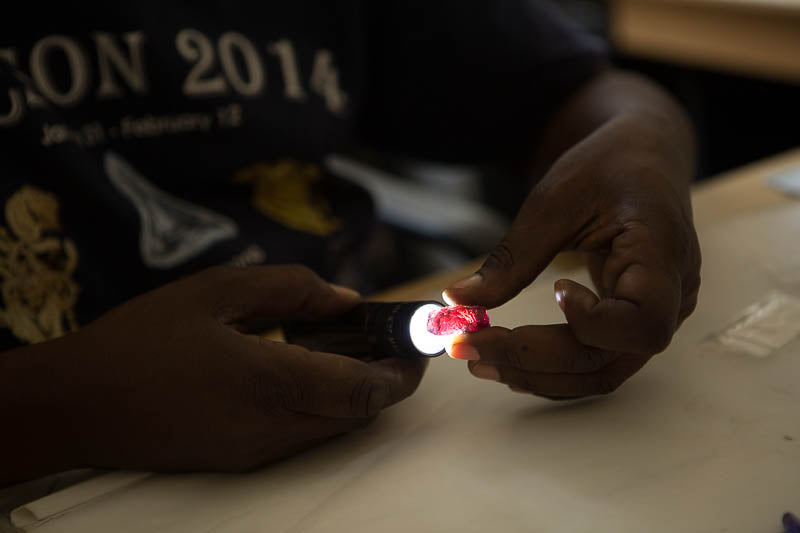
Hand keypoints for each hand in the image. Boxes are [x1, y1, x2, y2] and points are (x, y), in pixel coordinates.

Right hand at [50, 265, 424, 472]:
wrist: (79, 402)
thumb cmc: (145, 337)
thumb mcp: (218, 291)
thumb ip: (292, 290)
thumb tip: (347, 300)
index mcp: (271, 382)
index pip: (366, 391)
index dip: (403, 372)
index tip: (416, 347)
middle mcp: (273, 427)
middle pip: (358, 415)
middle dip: (387, 383)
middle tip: (390, 344)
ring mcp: (256, 451)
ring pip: (333, 428)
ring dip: (356, 394)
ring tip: (353, 350)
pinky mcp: (240, 461)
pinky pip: (302, 436)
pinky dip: (323, 406)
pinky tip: (308, 372)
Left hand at [444, 111, 700, 398]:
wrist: (643, 158)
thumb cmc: (608, 166)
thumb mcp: (555, 200)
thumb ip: (512, 258)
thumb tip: (456, 300)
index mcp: (663, 255)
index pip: (645, 321)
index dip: (593, 324)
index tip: (553, 291)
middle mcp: (671, 296)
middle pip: (607, 358)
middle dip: (533, 359)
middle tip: (468, 346)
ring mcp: (657, 315)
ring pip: (600, 371)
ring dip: (536, 374)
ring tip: (477, 358)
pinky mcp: (633, 323)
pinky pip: (597, 361)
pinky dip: (551, 368)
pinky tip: (508, 360)